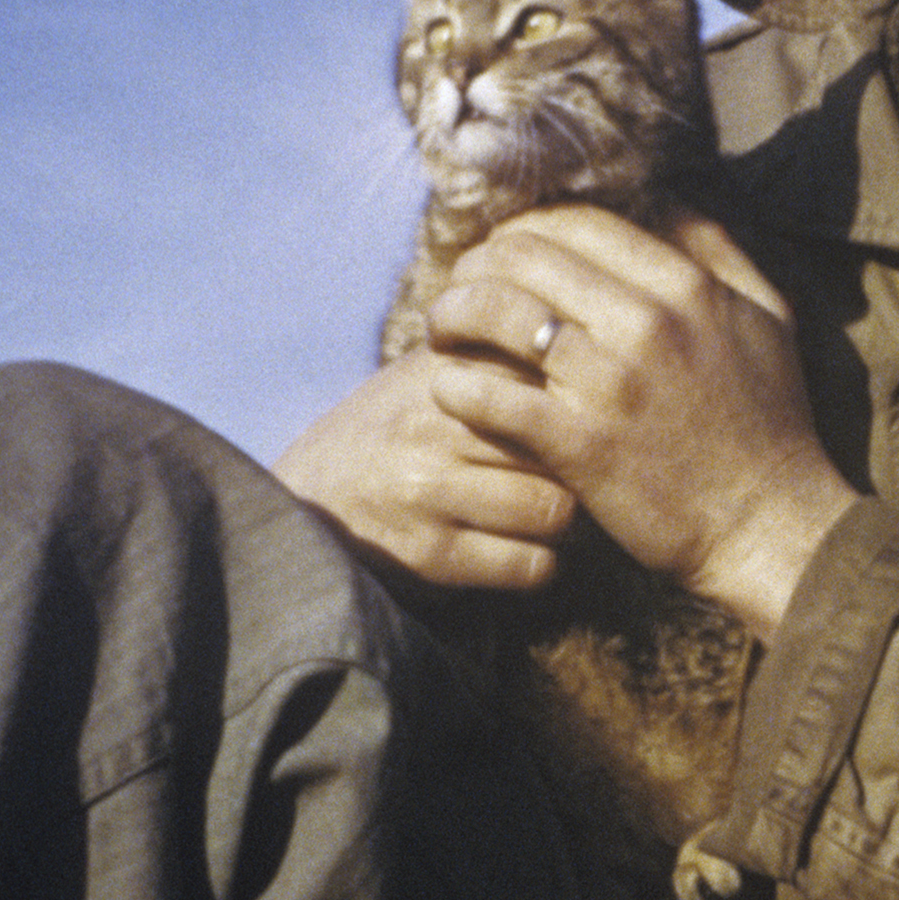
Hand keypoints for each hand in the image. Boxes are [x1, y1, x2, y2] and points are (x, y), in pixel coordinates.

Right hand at [274, 346, 578, 589]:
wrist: (308, 498)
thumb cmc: (393, 429)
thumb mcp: (432, 371)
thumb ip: (497, 347)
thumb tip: (586, 333)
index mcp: (446, 368)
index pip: (553, 376)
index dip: (584, 403)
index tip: (590, 419)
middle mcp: (437, 423)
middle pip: (563, 445)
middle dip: (581, 466)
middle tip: (579, 477)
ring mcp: (431, 490)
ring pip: (553, 509)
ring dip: (563, 520)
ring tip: (550, 512)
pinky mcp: (431, 554)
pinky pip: (529, 565)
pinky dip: (540, 564)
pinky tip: (525, 549)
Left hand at [423, 206, 855, 637]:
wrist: (771, 526)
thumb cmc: (770, 425)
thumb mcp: (768, 320)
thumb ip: (720, 255)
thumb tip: (672, 205)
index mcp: (686, 285)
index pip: (574, 222)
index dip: (523, 230)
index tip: (504, 256)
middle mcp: (644, 321)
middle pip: (523, 255)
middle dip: (476, 266)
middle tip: (461, 293)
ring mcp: (608, 383)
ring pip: (495, 312)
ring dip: (452, 316)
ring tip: (442, 335)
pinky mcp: (578, 445)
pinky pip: (487, 395)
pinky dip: (455, 386)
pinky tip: (451, 391)